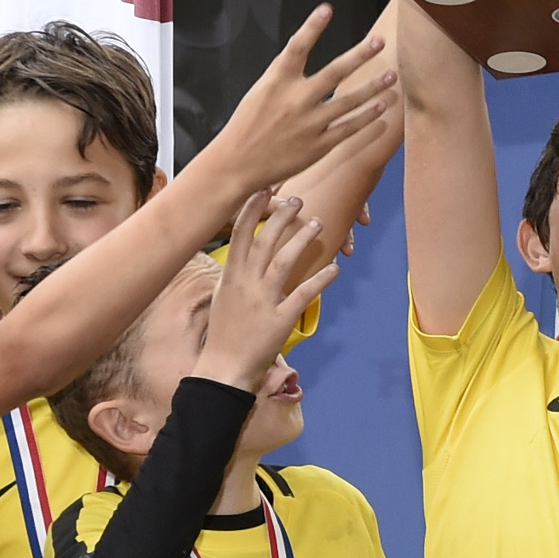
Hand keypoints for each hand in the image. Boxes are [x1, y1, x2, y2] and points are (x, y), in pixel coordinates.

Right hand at [180, 5, 392, 217]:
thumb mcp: (260, 92)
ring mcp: (310, 123)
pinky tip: (382, 107)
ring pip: (349, 101)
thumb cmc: (247, 126)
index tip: (326, 9)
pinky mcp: (319, 145)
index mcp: (277, 82)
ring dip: (373, 87)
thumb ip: (284, 73)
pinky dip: (367, 116)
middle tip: (379, 41)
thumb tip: (301, 49)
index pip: (296, 47)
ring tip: (391, 76)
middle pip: (335, 72)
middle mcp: (296, 99)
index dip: (311, 27)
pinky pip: (349, 128)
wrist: (237, 164)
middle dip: (360, 55)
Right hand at [195, 191, 336, 387]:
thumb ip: (235, 273)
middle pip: (266, 242)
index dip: (252, 210)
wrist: (224, 367)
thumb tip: (244, 252)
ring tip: (318, 223)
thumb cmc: (224, 332)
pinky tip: (334, 267)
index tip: (263, 190)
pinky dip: (320, 279)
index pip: (240, 235)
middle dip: (282, 218)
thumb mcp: (223, 296)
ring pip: (285, 262)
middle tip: (298, 201)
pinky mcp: (281, 319)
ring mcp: (264, 301)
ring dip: (303, 240)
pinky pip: (304, 294)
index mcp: (231, 276)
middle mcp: (246, 284)